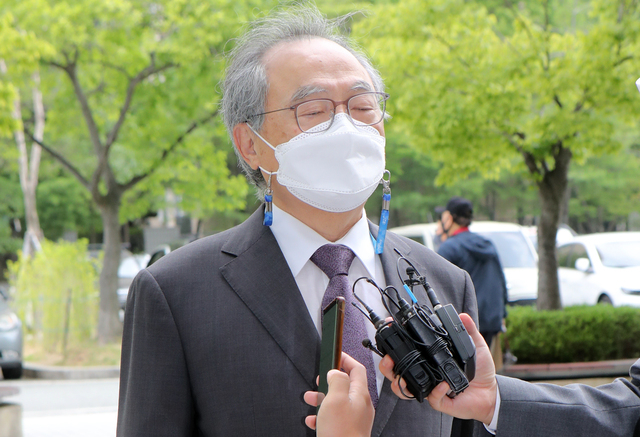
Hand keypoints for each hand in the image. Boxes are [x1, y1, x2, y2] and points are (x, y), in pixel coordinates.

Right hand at [304, 352, 373, 436]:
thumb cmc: (341, 433)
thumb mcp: (335, 399)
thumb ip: (337, 380)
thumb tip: (336, 372)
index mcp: (360, 394)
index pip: (356, 368)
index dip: (345, 359)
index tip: (334, 355)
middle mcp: (360, 406)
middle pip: (345, 385)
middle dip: (329, 381)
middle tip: (319, 380)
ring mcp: (355, 419)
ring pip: (338, 402)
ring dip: (322, 398)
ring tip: (310, 399)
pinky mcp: (348, 431)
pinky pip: (334, 418)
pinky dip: (322, 416)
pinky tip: (312, 419)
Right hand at [379, 313, 497, 424]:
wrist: (490, 393)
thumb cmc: (479, 371)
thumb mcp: (475, 347)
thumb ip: (468, 331)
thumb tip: (462, 315)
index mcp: (429, 359)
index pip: (407, 351)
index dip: (395, 342)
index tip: (389, 329)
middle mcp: (426, 373)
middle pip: (396, 371)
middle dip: (386, 365)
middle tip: (388, 358)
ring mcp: (430, 388)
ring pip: (405, 388)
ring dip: (398, 382)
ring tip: (400, 374)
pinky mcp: (439, 401)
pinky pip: (432, 397)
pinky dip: (435, 391)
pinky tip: (442, 384)